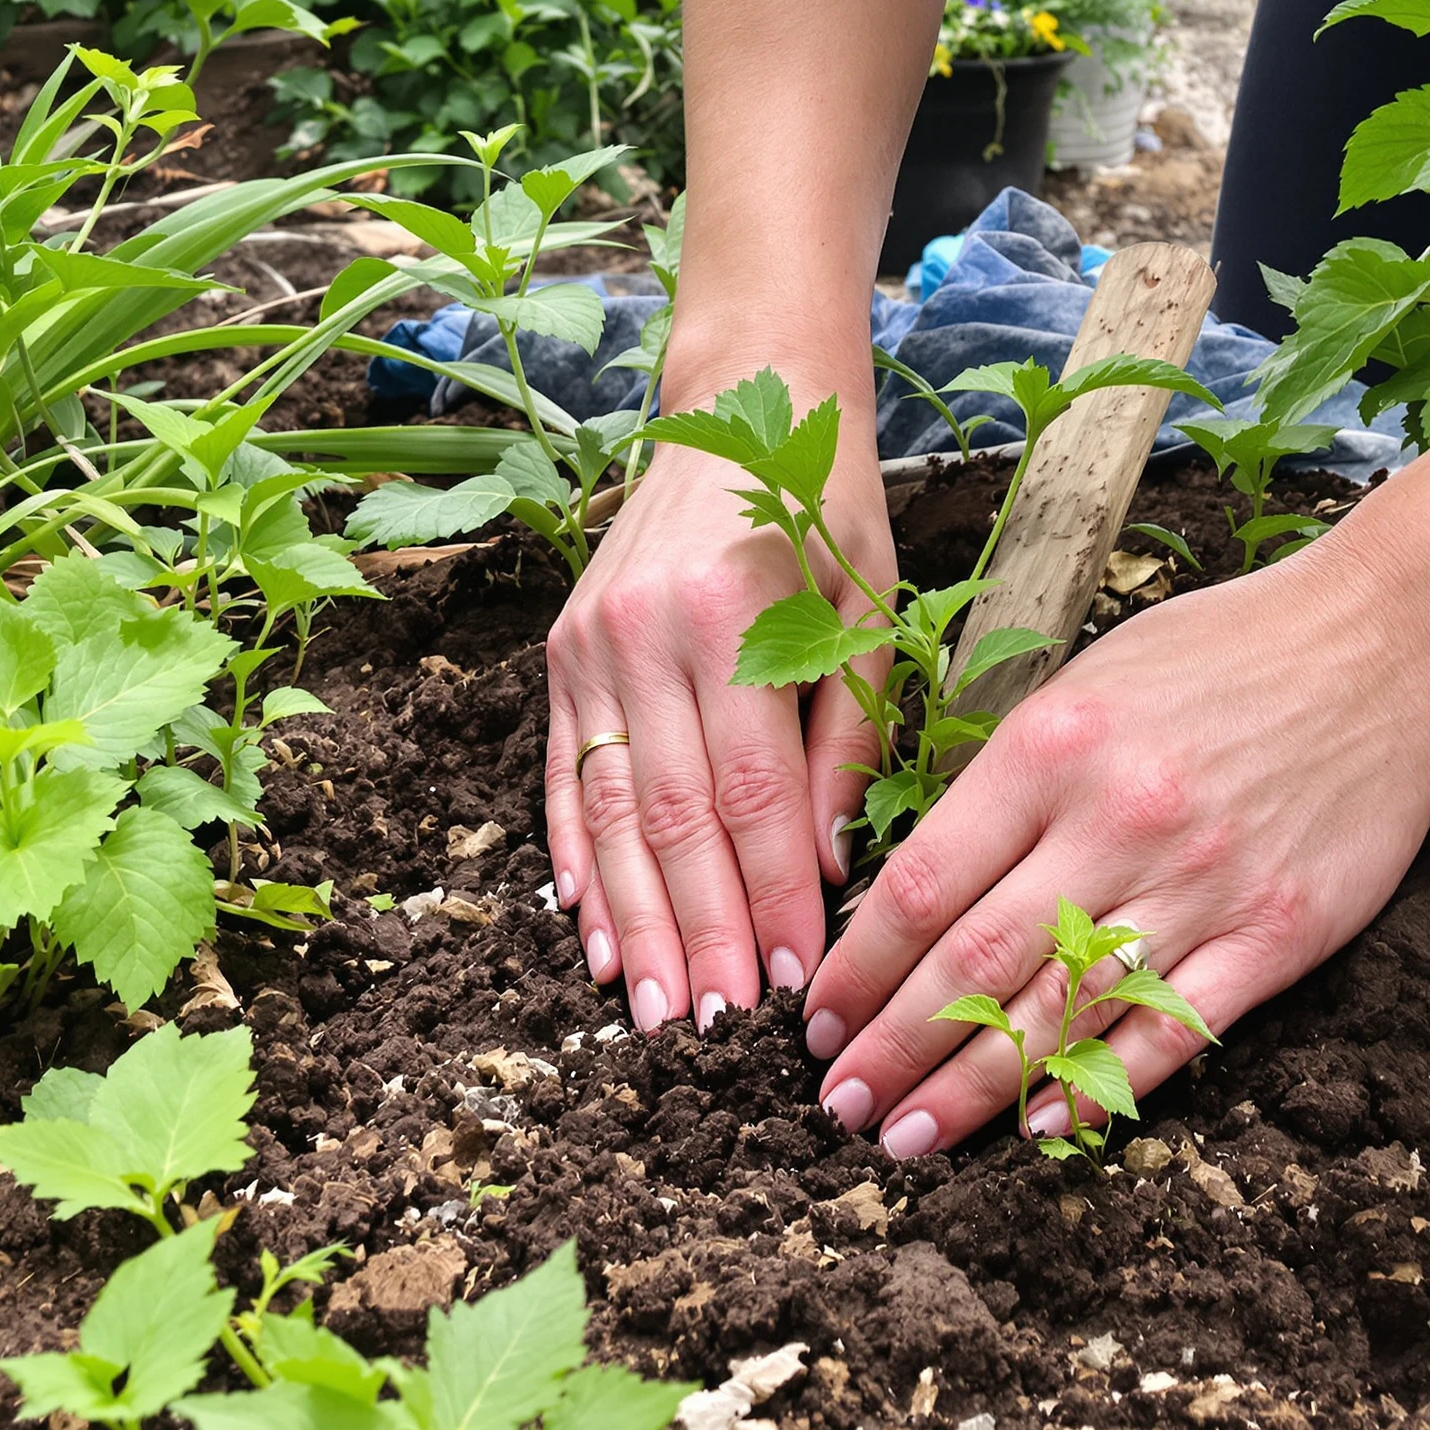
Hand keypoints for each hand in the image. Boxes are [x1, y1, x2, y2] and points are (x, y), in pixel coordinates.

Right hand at [544, 411, 895, 1032]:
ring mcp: (591, 643)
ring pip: (611, 808)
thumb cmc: (826, 506)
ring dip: (630, 917)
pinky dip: (576, 852)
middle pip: (672, 817)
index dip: (771, 897)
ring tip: (651, 1007)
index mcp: (732, 617)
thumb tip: (833, 866)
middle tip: (717, 1030)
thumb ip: (847, 736)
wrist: (739, 399)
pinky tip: (588, 923)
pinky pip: (567, 771)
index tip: (795, 981)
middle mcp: (644, 632)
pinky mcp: (563, 650)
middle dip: (698, 932)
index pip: (750, 794)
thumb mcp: (866, 606)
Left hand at [800, 509, 1429, 1153]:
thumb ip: (1012, 777)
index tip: (818, 1018)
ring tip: (908, 1137)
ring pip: (1060, 1013)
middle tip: (841, 1103)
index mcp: (1054, 746)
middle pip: (974, 963)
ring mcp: (1199, 884)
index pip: (924, 884)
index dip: (858, 967)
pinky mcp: (1275, 935)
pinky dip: (1099, 1090)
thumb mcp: (1090, 679)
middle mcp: (1116, 820)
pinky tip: (1040, 1129)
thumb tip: (921, 886)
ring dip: (972, 1089)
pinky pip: (1169, 1033)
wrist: (1391, 648)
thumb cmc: (1226, 653)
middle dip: (894, 1047)